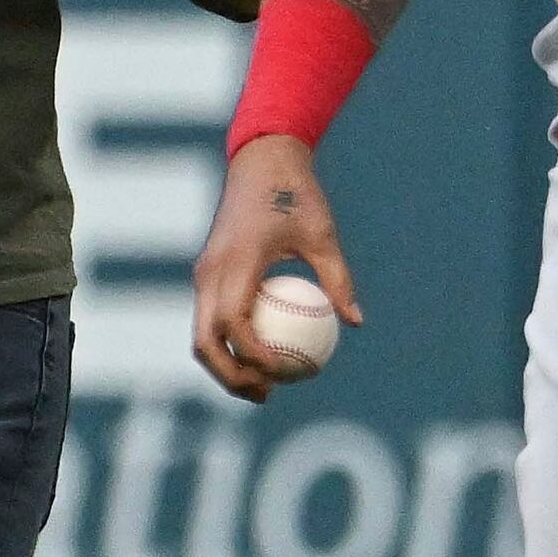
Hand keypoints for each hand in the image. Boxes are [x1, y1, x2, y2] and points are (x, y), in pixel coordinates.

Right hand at [191, 137, 359, 403]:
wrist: (260, 162)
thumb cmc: (296, 195)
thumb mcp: (323, 234)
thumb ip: (338, 279)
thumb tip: (355, 322)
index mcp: (236, 262)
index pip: (233, 321)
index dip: (252, 354)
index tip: (281, 373)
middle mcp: (210, 272)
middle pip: (205, 340)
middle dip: (229, 374)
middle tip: (266, 394)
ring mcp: (204, 274)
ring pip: (202, 334)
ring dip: (225, 365)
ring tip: (262, 387)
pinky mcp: (207, 274)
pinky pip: (210, 319)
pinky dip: (228, 344)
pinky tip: (260, 358)